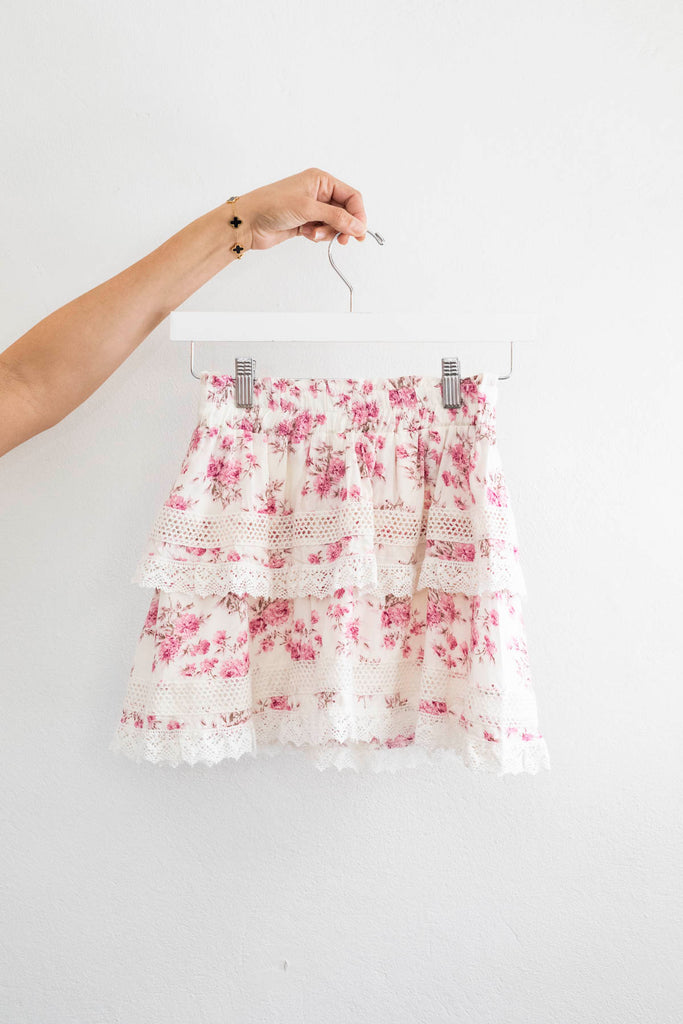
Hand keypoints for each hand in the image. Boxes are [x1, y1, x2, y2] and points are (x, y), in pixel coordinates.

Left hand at [236, 167, 367, 251]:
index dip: (358, 214)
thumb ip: (336, 217)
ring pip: (334, 224)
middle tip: (343, 240)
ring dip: (328, 232)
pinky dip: (318, 236)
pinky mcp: (305, 223)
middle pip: (344, 211)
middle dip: (343, 226)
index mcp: (321, 180)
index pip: (351, 196)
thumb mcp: (308, 209)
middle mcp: (318, 192)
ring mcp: (312, 208)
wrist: (248, 222)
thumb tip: (358, 226)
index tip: (359, 231)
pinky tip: (306, 234)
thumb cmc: (272, 205)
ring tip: (314, 234)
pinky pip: (323, 231)